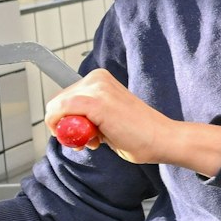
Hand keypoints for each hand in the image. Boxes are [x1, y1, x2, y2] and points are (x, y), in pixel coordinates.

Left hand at [44, 69, 172, 163]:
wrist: (163, 139)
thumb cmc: (139, 135)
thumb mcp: (107, 118)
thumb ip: (87, 116)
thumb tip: (67, 123)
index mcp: (100, 79)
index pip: (65, 97)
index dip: (64, 118)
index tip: (78, 135)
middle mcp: (97, 78)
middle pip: (57, 101)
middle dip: (64, 124)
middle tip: (87, 141)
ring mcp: (96, 88)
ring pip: (57, 107)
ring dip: (67, 129)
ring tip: (94, 141)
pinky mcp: (95, 103)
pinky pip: (60, 112)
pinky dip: (64, 128)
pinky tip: (91, 140)